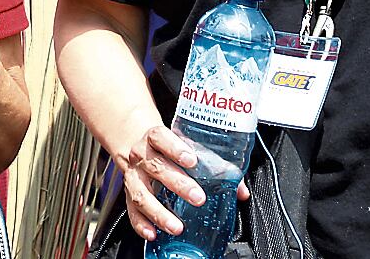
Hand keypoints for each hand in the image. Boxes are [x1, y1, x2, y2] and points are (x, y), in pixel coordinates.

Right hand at [114, 121, 247, 243]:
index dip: (175, 148)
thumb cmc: (169, 149)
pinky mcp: (128, 195)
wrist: (140, 148)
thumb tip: (240, 190)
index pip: (161, 137)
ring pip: (141, 194)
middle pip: (156, 167)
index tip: (191, 160)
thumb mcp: (186, 148)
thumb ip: (214, 166)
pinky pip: (132, 211)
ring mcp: (134, 176)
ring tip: (176, 226)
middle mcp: (141, 156)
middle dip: (177, 183)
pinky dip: (141, 224)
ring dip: (159, 212)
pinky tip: (153, 233)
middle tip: (198, 197)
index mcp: (155, 138)